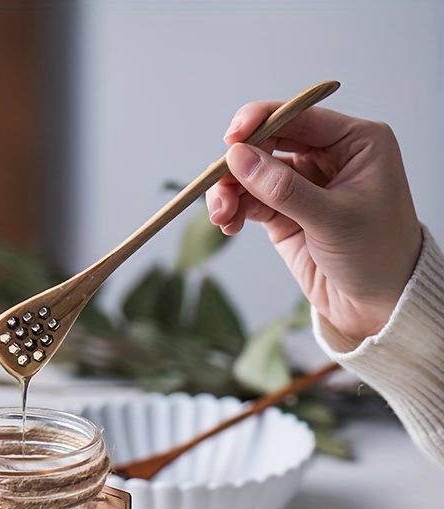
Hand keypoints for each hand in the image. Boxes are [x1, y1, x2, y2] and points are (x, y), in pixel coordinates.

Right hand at [206, 103, 422, 342]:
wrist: (377, 304)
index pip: (299, 117)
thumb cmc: (375, 255)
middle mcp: (328, 156)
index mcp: (355, 142)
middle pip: (269, 142)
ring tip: (222, 216)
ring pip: (253, 173)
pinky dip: (235, 209)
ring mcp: (303, 185)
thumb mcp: (332, 219)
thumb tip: (237, 157)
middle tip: (220, 189)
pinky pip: (250, 200)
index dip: (261, 122)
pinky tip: (229, 224)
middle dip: (239, 164)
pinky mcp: (285, 212)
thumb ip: (283, 188)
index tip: (231, 140)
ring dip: (231, 191)